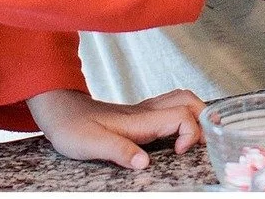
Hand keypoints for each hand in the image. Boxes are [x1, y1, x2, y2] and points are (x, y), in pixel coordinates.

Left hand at [27, 88, 203, 170]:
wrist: (60, 113)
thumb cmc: (73, 128)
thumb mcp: (92, 145)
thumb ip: (119, 152)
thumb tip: (145, 163)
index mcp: (140, 119)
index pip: (181, 114)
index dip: (191, 132)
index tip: (180, 153)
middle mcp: (146, 112)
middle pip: (187, 100)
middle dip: (204, 116)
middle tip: (203, 141)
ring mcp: (143, 112)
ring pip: (180, 100)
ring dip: (195, 113)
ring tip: (198, 137)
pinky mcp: (138, 116)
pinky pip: (169, 108)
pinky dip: (182, 115)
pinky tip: (177, 133)